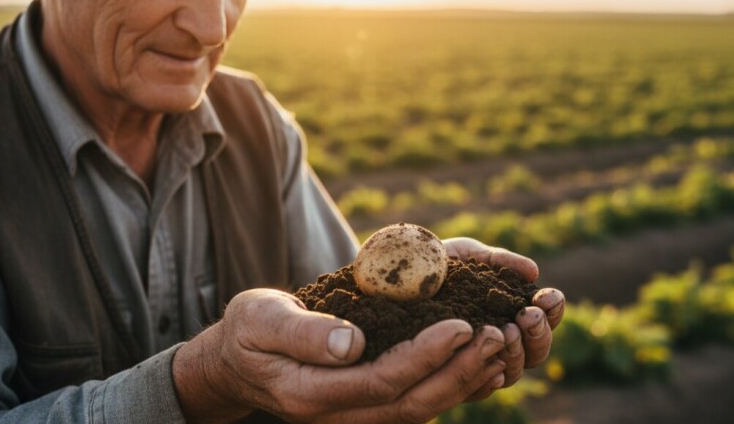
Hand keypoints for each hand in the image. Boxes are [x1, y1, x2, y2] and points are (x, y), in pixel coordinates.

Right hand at [172, 288, 509, 423]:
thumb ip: (303, 333)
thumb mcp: (261, 320)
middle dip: (458, 372)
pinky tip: (474, 359)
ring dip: (462, 381)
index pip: (382, 381)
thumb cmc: (248, 332)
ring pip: (419, 410)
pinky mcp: (366, 405)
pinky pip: (414, 402)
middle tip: (495, 335)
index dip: (426, 356)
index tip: (461, 324)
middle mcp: (338, 414)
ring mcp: (354, 415)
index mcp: (312, 394)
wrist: (236, 362)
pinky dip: (449, 384)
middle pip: (411, 405)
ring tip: (496, 345)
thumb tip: (352, 342)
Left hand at [443, 237, 565, 399]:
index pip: (545, 319)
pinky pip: (477, 388)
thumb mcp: (471, 256)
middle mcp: (501, 341)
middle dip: (539, 333)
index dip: (553, 310)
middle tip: (527, 315)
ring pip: (513, 371)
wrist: (400, 276)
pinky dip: (487, 375)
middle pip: (536, 352)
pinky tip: (489, 361)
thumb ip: (501, 262)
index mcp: (512, 313)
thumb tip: (533, 271)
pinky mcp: (452, 376)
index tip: (547, 295)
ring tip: (506, 331)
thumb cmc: (441, 265)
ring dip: (516, 352)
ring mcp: (479, 361)